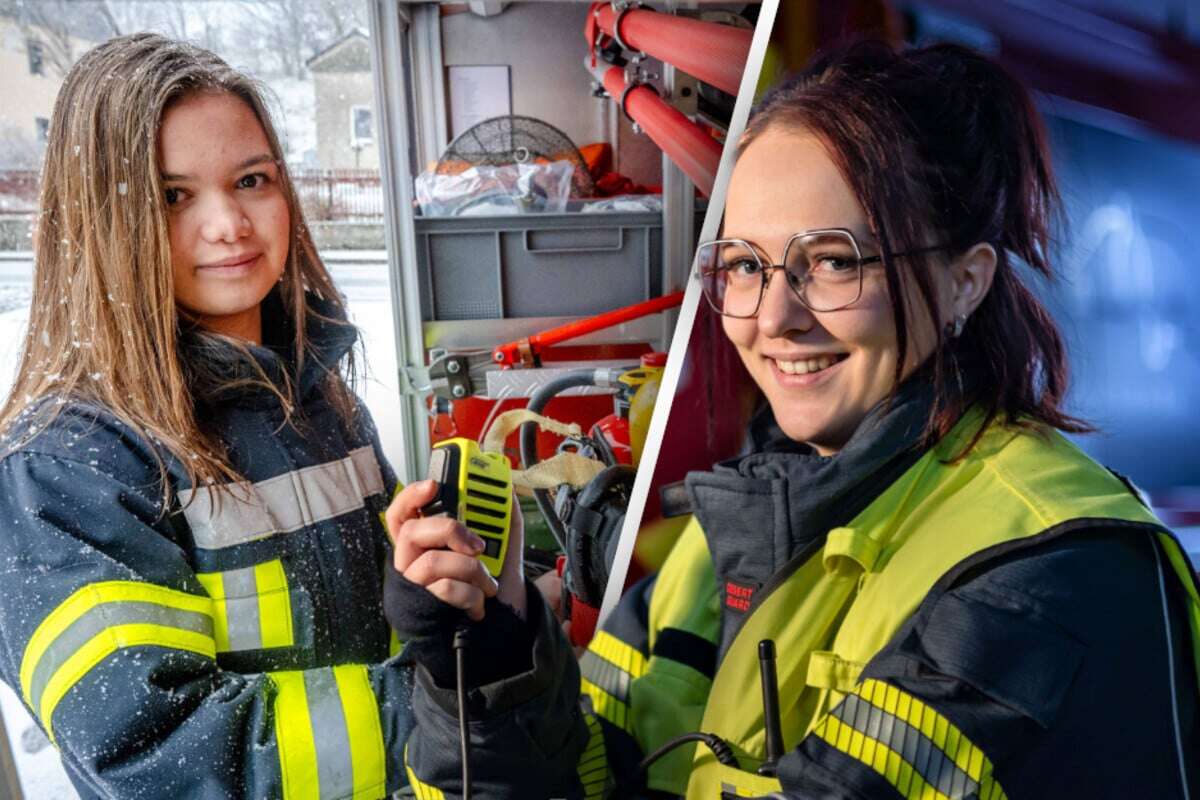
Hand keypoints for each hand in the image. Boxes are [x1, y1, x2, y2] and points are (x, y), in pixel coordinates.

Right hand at [385, 479, 526, 621]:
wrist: (499, 632)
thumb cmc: (492, 592)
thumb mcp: (502, 554)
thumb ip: (504, 524)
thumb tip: (509, 495)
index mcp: (426, 543)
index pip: (402, 514)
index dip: (411, 496)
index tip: (433, 485)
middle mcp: (412, 562)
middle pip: (412, 532)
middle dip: (450, 531)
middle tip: (478, 545)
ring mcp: (414, 585)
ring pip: (433, 562)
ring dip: (472, 571)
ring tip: (489, 584)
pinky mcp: (422, 607)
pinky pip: (446, 588)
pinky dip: (472, 595)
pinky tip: (479, 604)